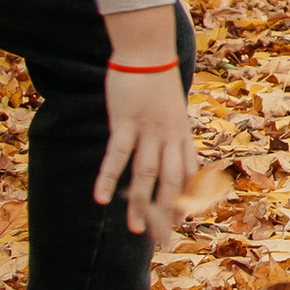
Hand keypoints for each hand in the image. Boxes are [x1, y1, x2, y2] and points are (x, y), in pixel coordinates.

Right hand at [98, 55, 194, 238]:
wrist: (148, 49)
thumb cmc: (157, 80)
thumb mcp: (173, 109)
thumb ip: (171, 133)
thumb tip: (169, 152)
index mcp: (182, 135)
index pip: (189, 175)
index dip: (187, 200)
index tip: (180, 223)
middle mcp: (170, 137)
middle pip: (171, 183)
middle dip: (166, 214)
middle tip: (160, 241)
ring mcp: (149, 130)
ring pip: (146, 175)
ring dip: (140, 205)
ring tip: (134, 231)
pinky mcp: (126, 122)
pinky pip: (116, 156)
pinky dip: (108, 178)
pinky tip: (100, 199)